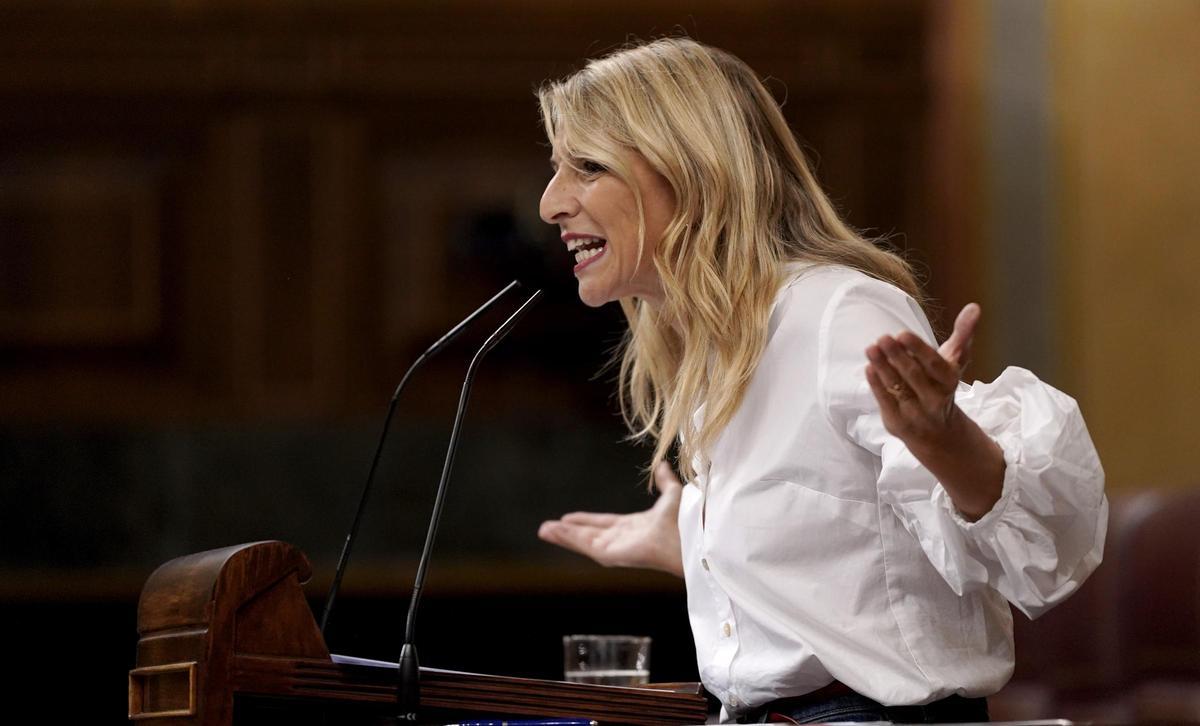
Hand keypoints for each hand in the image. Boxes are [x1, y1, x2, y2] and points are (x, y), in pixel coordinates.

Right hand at [537, 461, 683, 576]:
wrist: (687, 534)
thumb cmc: (684, 520)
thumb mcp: (672, 495)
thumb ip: (665, 482)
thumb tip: (662, 466)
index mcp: (635, 528)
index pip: (604, 524)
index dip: (586, 521)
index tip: (569, 518)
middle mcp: (623, 540)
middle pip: (588, 535)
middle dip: (569, 532)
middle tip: (548, 528)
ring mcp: (616, 548)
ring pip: (583, 542)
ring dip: (564, 536)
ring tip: (544, 530)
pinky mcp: (612, 554)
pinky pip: (586, 545)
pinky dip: (570, 538)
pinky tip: (555, 531)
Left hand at [864, 302, 1003, 519]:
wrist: (939, 433)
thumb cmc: (943, 386)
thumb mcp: (955, 362)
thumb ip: (963, 334)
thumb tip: (974, 307)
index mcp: (949, 382)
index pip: (934, 364)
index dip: (918, 350)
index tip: (902, 334)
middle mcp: (934, 400)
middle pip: (913, 376)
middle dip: (897, 356)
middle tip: (883, 337)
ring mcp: (915, 413)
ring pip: (897, 388)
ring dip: (883, 367)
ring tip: (872, 348)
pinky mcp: (897, 422)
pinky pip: (885, 401)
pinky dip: (876, 384)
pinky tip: (870, 367)